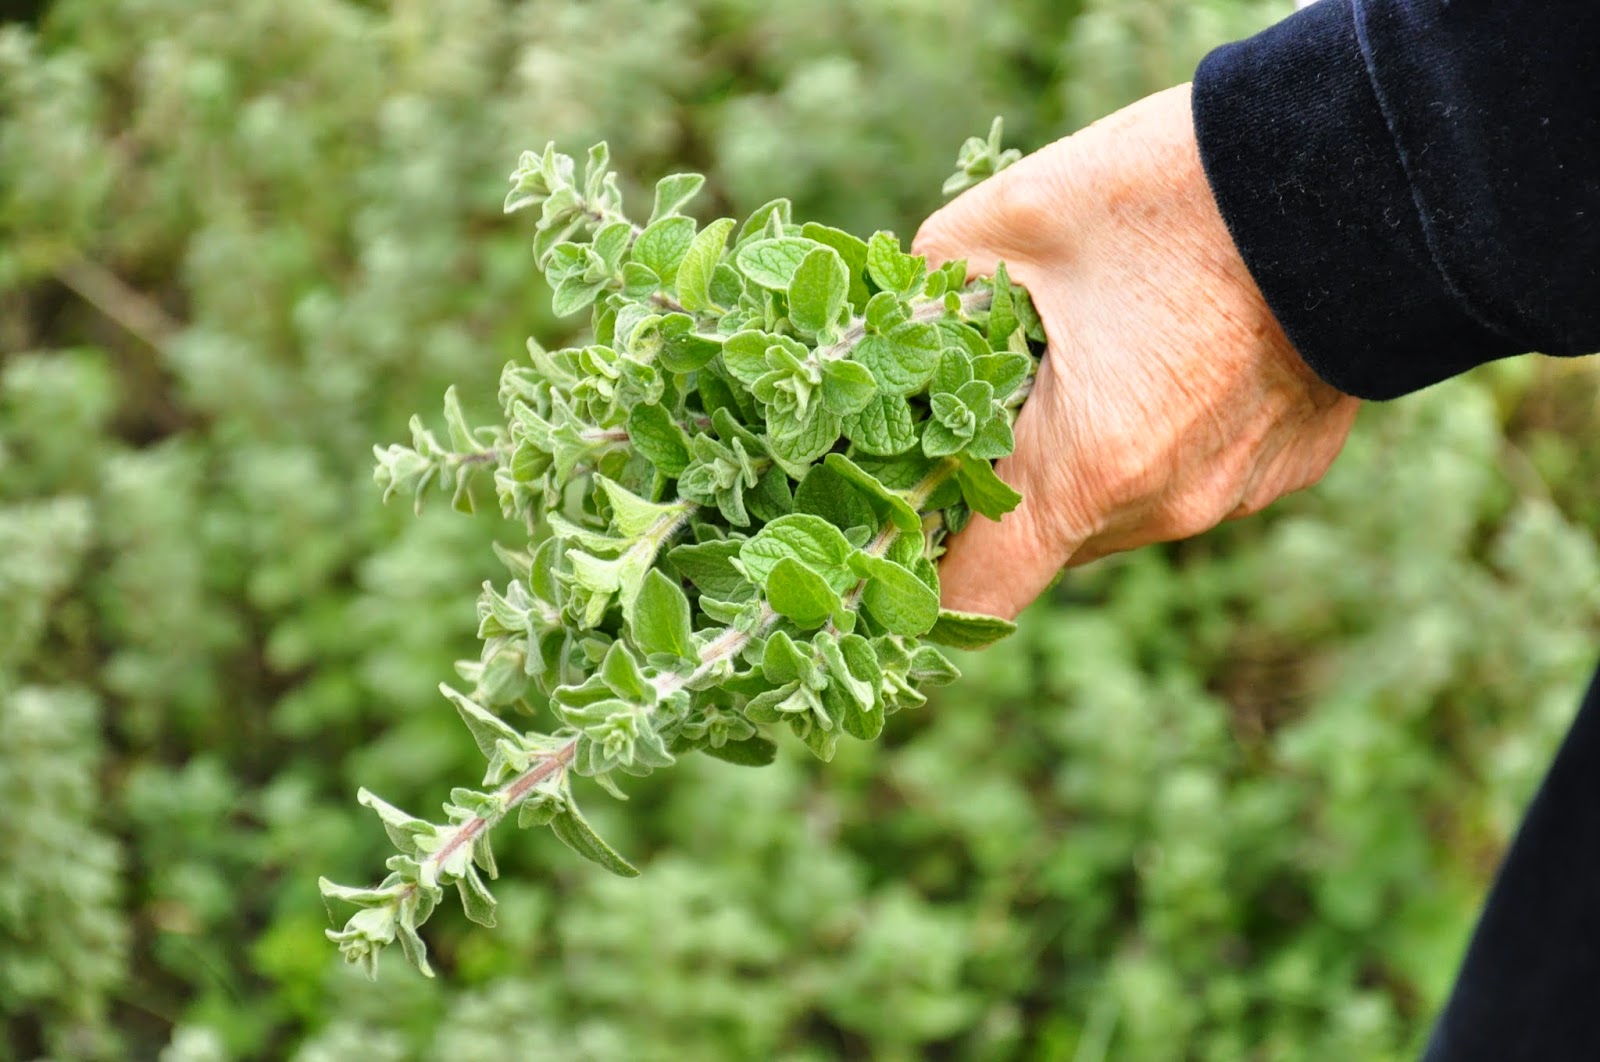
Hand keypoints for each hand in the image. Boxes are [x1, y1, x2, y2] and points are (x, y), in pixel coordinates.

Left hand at [915, 83, 1359, 618]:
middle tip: (980, 398)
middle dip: (999, 486)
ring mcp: (1234, 494)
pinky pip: (1189, 474)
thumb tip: (898, 334)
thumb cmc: (1176, 195)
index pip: (972, 595)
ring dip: (1081, 455)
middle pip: (1043, 541)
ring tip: (1087, 354)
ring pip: (1115, 507)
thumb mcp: (1009, 222)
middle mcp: (1165, 508)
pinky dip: (1156, 434)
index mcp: (1086, 471)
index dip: (918, 576)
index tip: (892, 531)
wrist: (1361, 167)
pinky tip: (1168, 347)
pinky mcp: (1286, 467)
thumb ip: (926, 294)